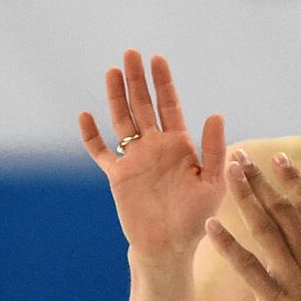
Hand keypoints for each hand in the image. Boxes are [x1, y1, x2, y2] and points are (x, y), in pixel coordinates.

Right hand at [79, 50, 226, 264]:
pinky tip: (85, 115)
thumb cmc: (196, 217)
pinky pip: (101, 152)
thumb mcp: (213, 182)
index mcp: (179, 144)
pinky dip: (91, 136)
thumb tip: (216, 114)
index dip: (163, 82)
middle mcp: (155, 146)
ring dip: (116, 97)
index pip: (169, 105)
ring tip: (112, 71)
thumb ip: (214, 149)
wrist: (170, 247)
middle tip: (131, 53)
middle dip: (137, 79)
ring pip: (122, 120)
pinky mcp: (117, 176)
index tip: (157, 58)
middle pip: (143, 105)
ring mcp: (134, 159)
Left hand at [206, 149, 300, 300]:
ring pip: (265, 228)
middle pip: (282, 210)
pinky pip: (248, 268)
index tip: (278, 157)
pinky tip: (212, 226)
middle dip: (260, 181)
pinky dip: (228, 246)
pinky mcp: (276, 298)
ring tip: (229, 174)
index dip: (292, 180)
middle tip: (241, 156)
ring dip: (245, 198)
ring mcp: (292, 275)